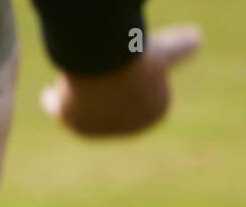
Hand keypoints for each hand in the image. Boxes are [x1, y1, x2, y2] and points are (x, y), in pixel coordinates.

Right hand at [40, 25, 201, 136]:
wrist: (108, 67)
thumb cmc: (138, 56)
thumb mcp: (165, 48)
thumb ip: (181, 46)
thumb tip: (197, 39)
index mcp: (155, 111)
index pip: (140, 90)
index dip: (128, 79)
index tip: (123, 69)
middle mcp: (129, 126)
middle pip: (109, 103)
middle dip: (101, 96)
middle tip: (93, 72)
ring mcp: (103, 128)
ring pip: (86, 109)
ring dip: (77, 100)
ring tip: (68, 82)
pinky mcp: (77, 125)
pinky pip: (64, 114)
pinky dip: (55, 105)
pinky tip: (48, 97)